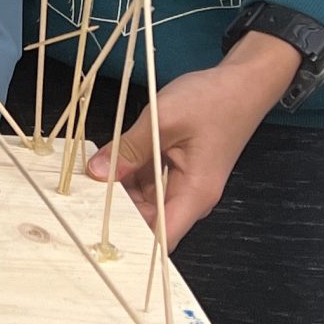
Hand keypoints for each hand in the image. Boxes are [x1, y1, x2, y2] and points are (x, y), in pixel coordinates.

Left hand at [88, 35, 296, 247]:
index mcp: (194, 195)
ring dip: (120, 190)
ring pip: (145, 201)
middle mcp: (191, 198)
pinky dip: (130, 175)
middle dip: (116, 210)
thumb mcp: (162, 120)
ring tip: (89, 176)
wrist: (242, 84)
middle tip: (81, 194)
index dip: (129, 240)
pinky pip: (149, 183)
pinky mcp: (179, 172)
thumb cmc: (211, 100)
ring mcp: (185, 185)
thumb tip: (96, 173)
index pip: (161, 239)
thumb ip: (128, 150)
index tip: (96, 229)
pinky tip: (109, 162)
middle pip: (149, 221)